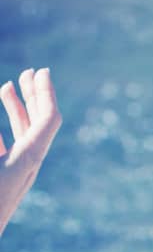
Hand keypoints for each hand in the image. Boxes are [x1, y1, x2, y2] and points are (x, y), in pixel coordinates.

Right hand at [0, 68, 61, 237]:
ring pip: (23, 136)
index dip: (46, 93)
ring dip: (17, 110)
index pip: (48, 121)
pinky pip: (9, 150)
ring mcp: (16, 174)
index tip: (40, 71)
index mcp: (27, 160)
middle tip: (30, 72)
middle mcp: (26, 167)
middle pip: (40, 125)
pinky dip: (2, 131)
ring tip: (7, 87)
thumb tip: (4, 89)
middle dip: (34, 96)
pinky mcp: (5, 181)